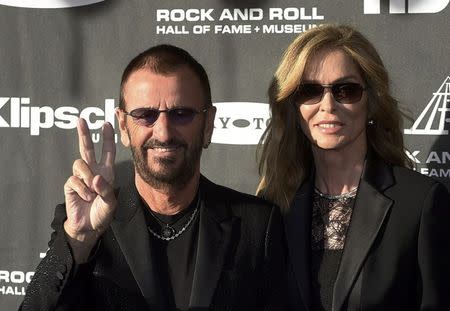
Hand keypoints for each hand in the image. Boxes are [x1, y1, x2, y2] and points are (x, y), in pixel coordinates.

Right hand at [63, 118, 115, 261]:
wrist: (88, 227)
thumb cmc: (102, 213)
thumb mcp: (111, 203)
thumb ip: (106, 190)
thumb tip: (95, 178)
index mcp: (106, 172)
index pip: (107, 152)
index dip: (107, 138)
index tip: (106, 124)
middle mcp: (93, 171)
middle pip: (86, 148)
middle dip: (84, 134)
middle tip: (81, 120)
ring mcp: (80, 177)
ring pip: (80, 163)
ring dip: (88, 177)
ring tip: (92, 192)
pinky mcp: (70, 184)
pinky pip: (74, 179)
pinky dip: (82, 189)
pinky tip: (86, 198)